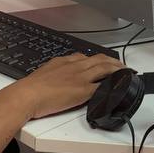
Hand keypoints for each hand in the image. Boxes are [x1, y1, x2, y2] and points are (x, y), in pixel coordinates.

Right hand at [0, 54, 121, 123]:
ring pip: (105, 69)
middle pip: (99, 59)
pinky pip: (103, 86)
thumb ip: (55, 73)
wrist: (26, 95)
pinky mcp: (83, 91)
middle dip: (112, 61)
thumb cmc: (30, 89)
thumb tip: (58, 79)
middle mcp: (75, 66)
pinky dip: (113, 85)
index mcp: (64, 62)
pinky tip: (119, 86)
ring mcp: (80, 78)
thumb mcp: (44, 74)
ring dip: (117, 69)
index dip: (96, 59)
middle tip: (121, 66)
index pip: (84, 57)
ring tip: (126, 72)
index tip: (102, 62)